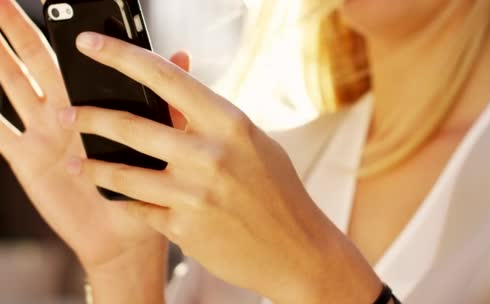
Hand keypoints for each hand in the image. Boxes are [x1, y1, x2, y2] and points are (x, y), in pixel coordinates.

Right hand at [0, 0, 188, 276]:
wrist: (129, 232)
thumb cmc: (148, 185)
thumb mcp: (159, 136)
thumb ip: (163, 94)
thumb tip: (183, 54)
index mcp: (95, 102)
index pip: (74, 58)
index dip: (61, 32)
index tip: (54, 5)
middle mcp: (66, 112)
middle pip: (38, 61)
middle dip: (19, 31)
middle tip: (3, 1)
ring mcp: (44, 133)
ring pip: (14, 85)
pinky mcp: (28, 158)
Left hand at [60, 31, 382, 303]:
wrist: (296, 249)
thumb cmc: (279, 192)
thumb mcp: (251, 144)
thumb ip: (209, 122)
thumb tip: (170, 100)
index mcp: (229, 124)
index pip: (165, 78)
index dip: (121, 56)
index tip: (91, 45)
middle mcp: (208, 154)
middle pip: (129, 126)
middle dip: (89, 117)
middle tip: (68, 114)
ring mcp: (193, 194)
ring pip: (122, 173)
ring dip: (92, 166)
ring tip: (76, 162)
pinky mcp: (182, 228)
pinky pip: (137, 209)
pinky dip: (124, 201)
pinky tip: (117, 197)